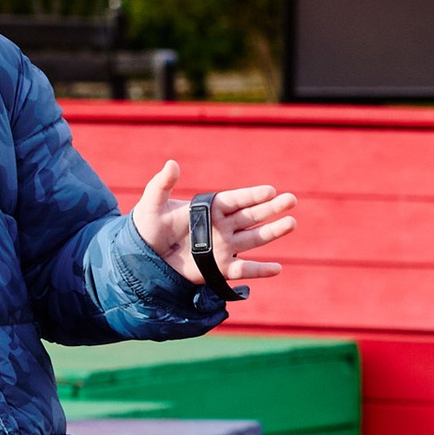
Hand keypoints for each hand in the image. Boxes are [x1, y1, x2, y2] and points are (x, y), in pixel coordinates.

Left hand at [131, 161, 296, 291]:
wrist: (142, 257)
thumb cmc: (146, 227)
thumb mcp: (152, 203)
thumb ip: (162, 184)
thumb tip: (172, 163)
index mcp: (210, 208)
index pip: (236, 199)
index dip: (253, 195)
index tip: (270, 190)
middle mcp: (221, 226)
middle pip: (252, 215)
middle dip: (272, 208)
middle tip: (291, 200)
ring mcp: (223, 247)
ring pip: (254, 238)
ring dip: (273, 231)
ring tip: (291, 222)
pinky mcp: (219, 268)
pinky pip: (244, 270)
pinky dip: (260, 271)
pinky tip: (277, 269)